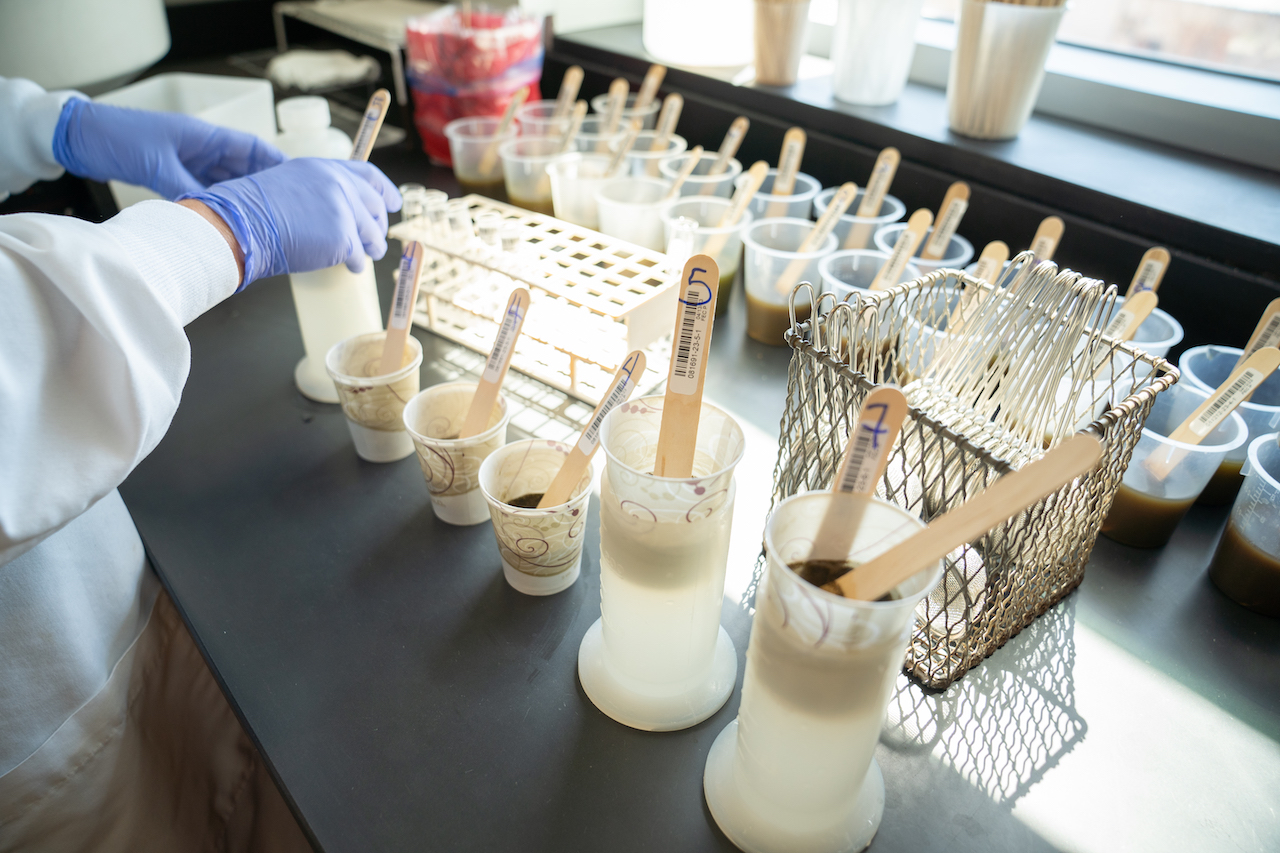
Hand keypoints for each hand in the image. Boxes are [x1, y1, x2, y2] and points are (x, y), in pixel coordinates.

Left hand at [52, 97, 285, 199]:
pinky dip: (216, 203)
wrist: (81, 138)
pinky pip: (204, 190)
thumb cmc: (119, 138)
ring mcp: (187, 160)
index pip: (251, 148)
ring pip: (224, 181)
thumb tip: (214, 216)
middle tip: (282, 209)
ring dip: (239, 198)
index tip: (295, 181)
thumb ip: (189, 190)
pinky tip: (226, 218)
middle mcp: (201, 147)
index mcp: (204, 136)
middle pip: (242, 168)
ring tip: (260, 218)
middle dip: (262, 186)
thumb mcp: (158, 167)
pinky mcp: (173, 173)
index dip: (275, 163)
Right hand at [180, 158, 401, 284]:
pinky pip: (357, 255)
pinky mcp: (342, 237)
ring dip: (372, 247)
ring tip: (370, 255)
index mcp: (324, 168)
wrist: (240, 225)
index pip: (367, 175)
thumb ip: (319, 191)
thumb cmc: (254, 211)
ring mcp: (342, 210)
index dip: (384, 191)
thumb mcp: (290, 185)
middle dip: (378, 225)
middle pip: (373, 206)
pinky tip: (351, 268)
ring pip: (370, 232)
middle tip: (377, 239)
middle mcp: (338, 184)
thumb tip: (340, 212)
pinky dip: (355, 264)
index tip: (394, 203)